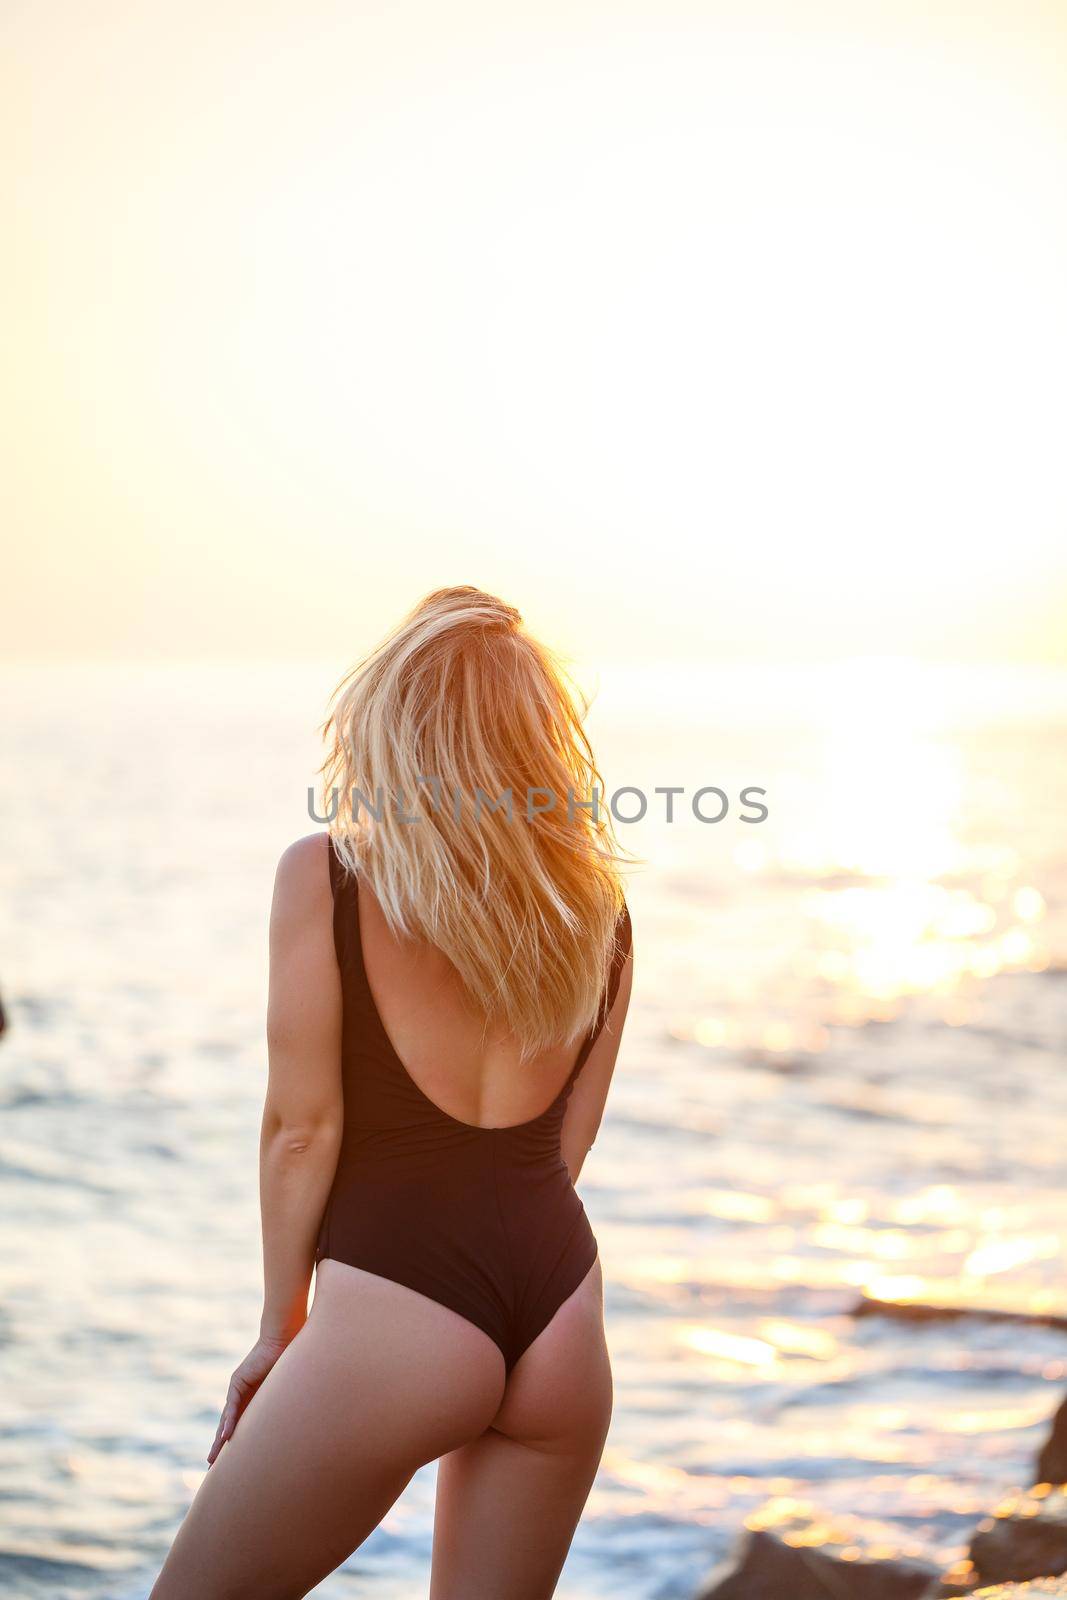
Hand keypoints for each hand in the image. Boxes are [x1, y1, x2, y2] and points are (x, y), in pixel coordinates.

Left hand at [206, 1333, 292, 1465]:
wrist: (285, 1337)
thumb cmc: (292, 1360)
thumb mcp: (287, 1390)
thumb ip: (286, 1405)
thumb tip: (302, 1425)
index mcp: (256, 1399)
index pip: (242, 1424)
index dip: (236, 1443)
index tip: (230, 1462)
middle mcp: (244, 1394)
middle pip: (229, 1425)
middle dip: (221, 1447)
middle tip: (212, 1467)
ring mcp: (239, 1388)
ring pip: (226, 1419)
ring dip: (220, 1440)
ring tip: (213, 1459)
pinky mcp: (238, 1381)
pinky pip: (233, 1406)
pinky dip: (229, 1422)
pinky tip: (225, 1437)